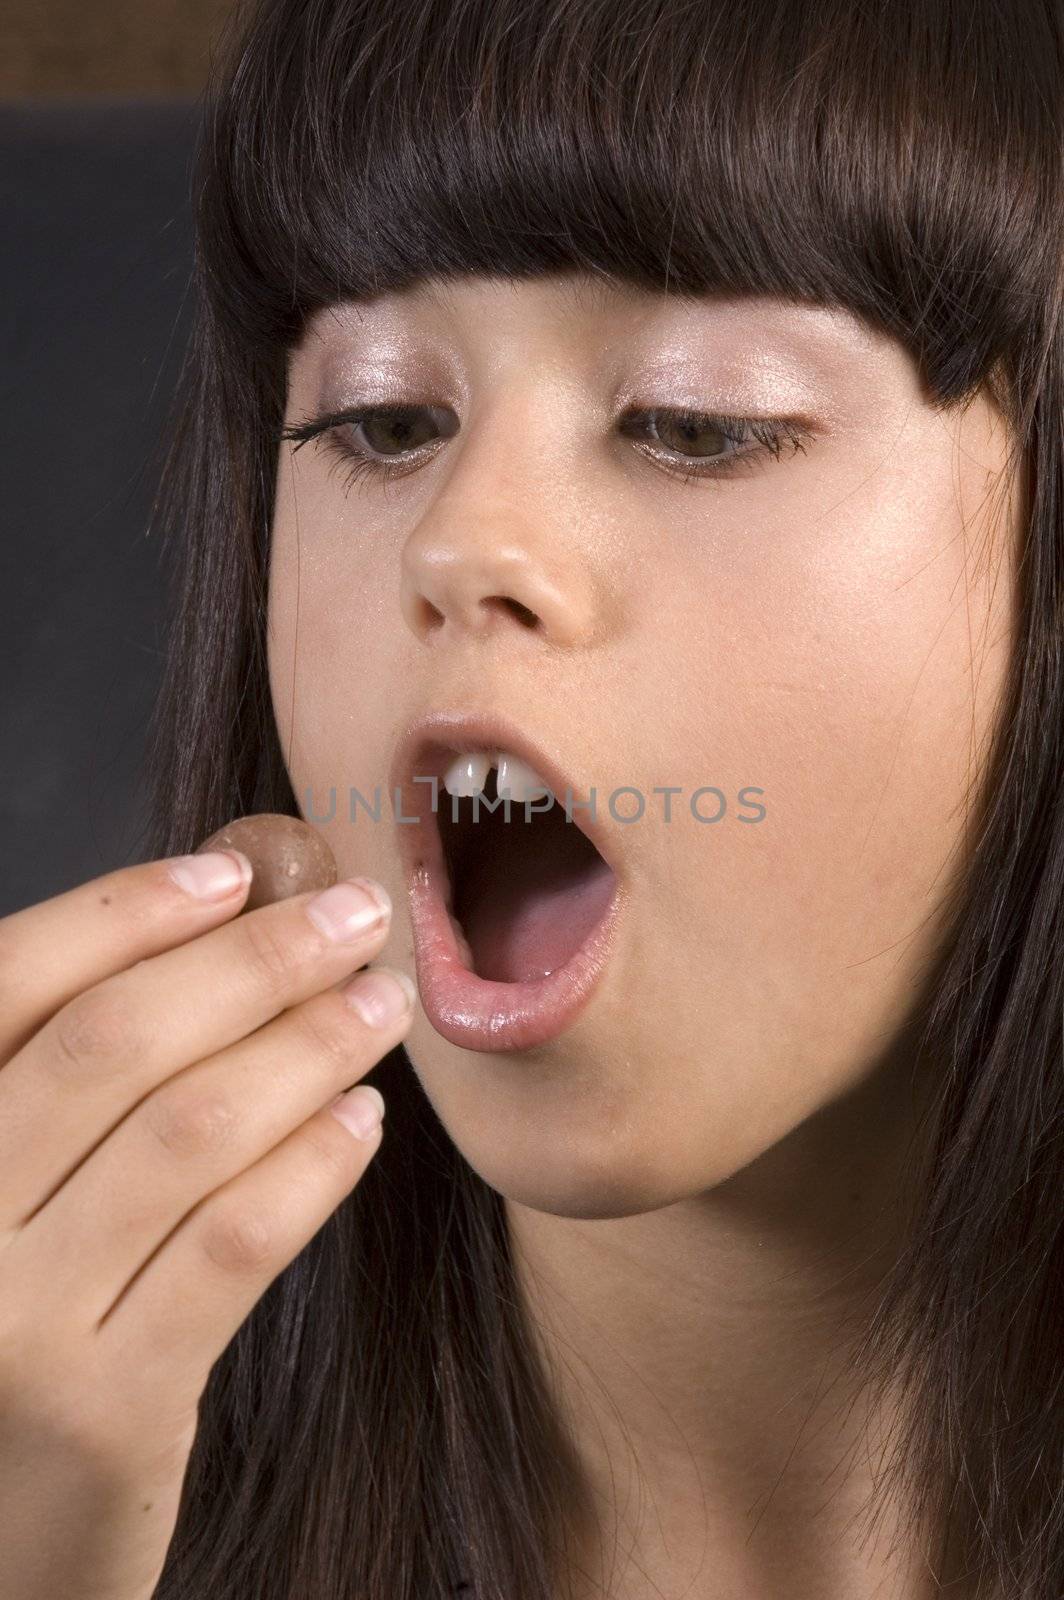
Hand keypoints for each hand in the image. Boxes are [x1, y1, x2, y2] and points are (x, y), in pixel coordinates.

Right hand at [0, 849, 413, 1599]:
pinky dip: (311, 1165)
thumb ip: (67, 1084)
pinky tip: (362, 1123)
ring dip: (306, 1048)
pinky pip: (232, 1244)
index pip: (10, 981)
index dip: (129, 906)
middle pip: (115, 1043)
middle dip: (253, 961)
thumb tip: (218, 925)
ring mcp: (11, 1324)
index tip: (237, 870)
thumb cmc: (12, 1337)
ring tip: (380, 1008)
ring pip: (188, 1131)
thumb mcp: (5, 1199)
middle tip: (356, 918)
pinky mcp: (103, 1410)